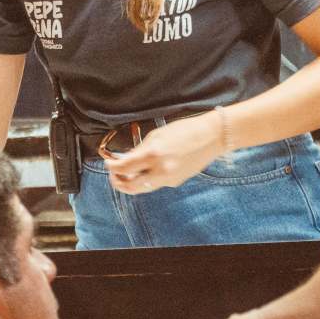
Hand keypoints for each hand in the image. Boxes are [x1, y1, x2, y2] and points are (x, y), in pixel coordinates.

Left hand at [104, 112, 221, 193]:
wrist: (211, 137)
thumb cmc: (184, 130)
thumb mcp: (156, 136)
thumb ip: (139, 150)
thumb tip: (125, 159)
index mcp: (153, 155)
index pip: (124, 168)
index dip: (112, 167)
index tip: (108, 163)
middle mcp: (161, 171)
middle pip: (131, 186)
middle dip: (118, 182)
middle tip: (114, 174)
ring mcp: (170, 179)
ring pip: (143, 188)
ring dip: (131, 184)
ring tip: (126, 175)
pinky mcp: (176, 182)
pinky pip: (156, 183)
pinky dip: (147, 179)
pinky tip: (145, 170)